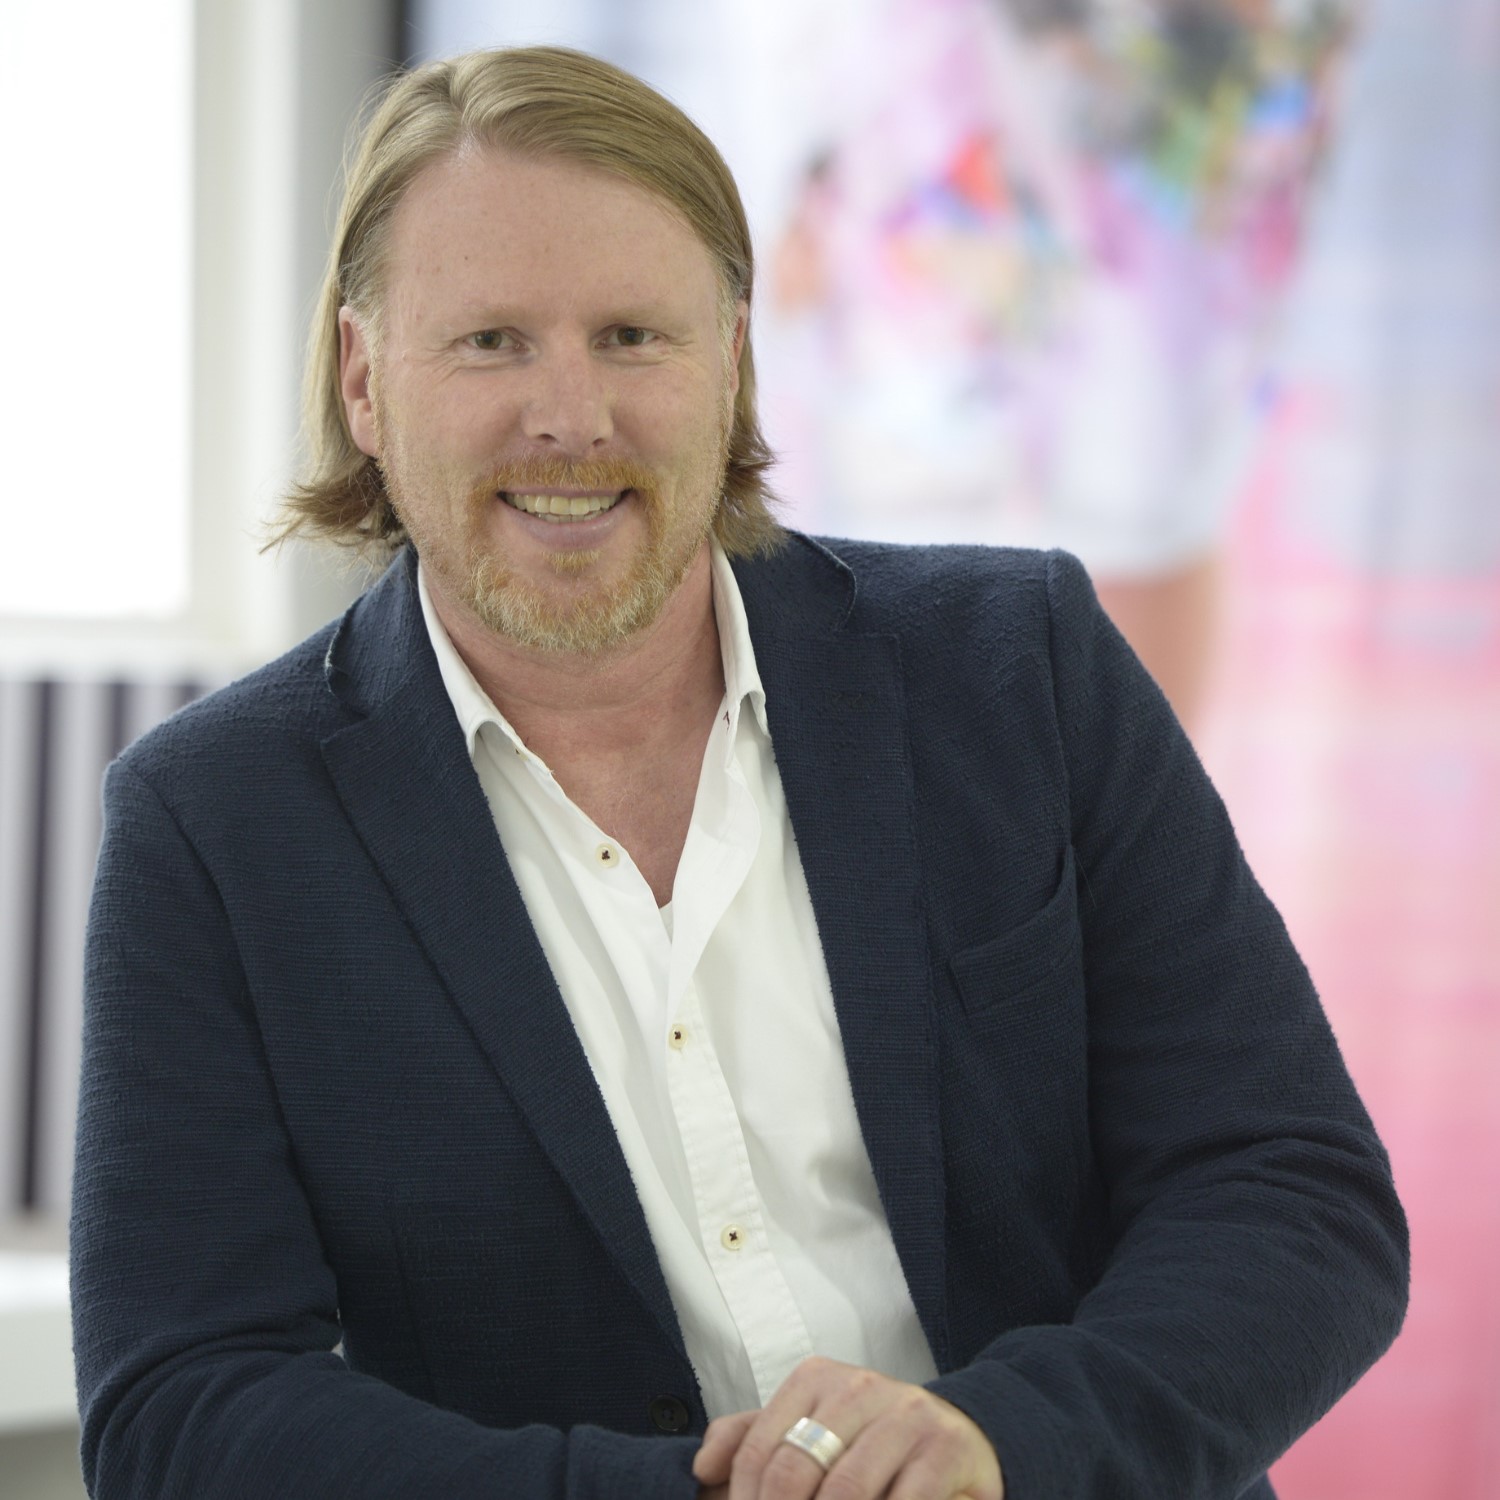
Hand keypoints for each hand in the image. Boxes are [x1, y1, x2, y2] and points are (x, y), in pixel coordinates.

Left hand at [691, 1356, 1003, 1499]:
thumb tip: (703, 1467)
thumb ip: (753, 1438)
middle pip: (795, 1470)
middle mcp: (859, 1386)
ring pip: (847, 1490)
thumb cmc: (870, 1439)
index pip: (759, 1450)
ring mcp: (905, 1414)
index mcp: (817, 1378)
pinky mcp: (945, 1447)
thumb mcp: (811, 1425)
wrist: (960, 1433)